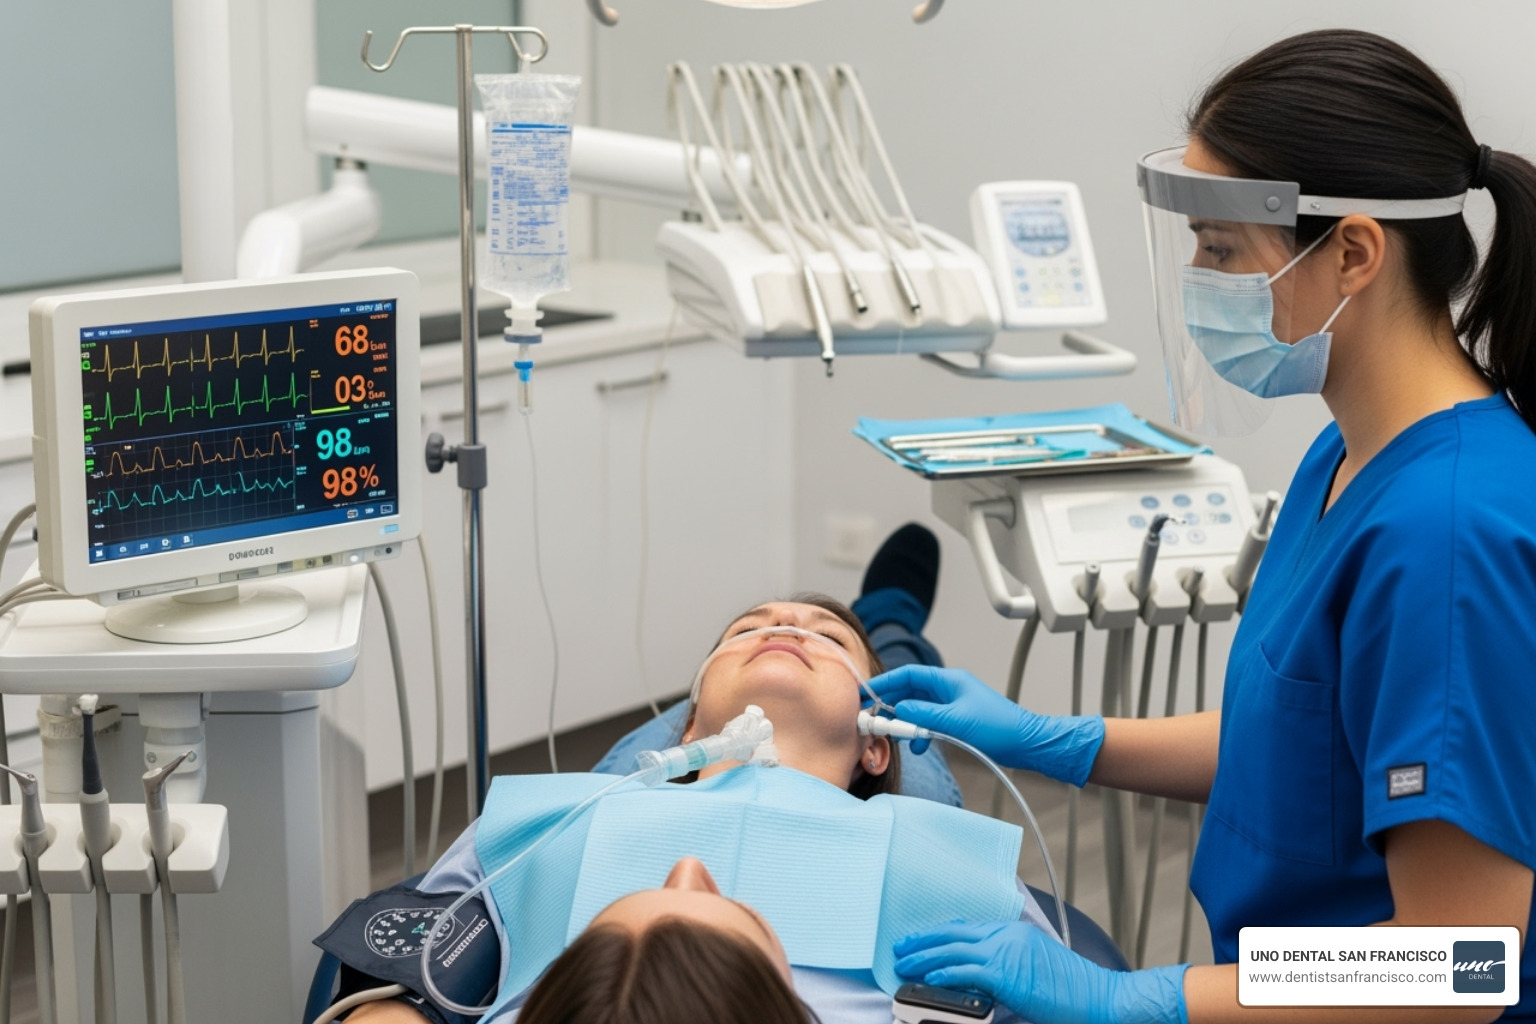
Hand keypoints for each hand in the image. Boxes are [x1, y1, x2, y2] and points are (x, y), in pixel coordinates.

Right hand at [868, 665, 1103, 785]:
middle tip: (875, 719)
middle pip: (911, 691)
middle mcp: (949, 688)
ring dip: (908, 722)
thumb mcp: (956, 720)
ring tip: (900, 736)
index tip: (866, 693)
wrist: (1027, 744)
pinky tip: (921, 746)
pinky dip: (922, 732)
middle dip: (892, 705)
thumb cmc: (998, 728)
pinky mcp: (959, 720)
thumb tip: (899, 708)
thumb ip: (924, 713)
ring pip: (919, 708)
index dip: (885, 682)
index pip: (909, 674)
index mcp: (949, 680)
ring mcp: (954, 704)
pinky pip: (931, 722)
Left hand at [894, 920, 1187, 1023]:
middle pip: (955, 933)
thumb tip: (978, 989)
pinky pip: (967, 970)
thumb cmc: (1073, 993)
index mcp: (1015, 933)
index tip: (922, 938)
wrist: (1102, 998)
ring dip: (924, 956)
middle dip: (924, 940)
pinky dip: (945, 972)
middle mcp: (1009, 936)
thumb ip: (1005, 974)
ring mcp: (1008, 951)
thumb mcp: (1034, 974)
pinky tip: (929, 976)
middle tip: (900, 946)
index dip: (941, 932)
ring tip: (903, 963)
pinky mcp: (1007, 973)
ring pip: (954, 949)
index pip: (969, 927)